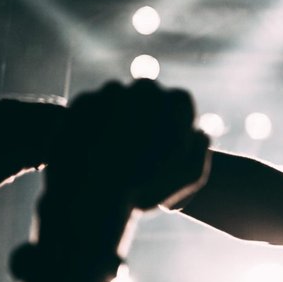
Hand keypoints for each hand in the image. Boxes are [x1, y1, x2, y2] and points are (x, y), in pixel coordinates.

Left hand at [47, 81, 209, 211]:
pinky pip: (91, 107)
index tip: (166, 144)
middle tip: (138, 147)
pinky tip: (92, 148)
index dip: (175, 123)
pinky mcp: (82, 101)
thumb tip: (200, 132)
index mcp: (176, 102)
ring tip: (112, 151)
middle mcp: (145, 88)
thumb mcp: (189, 176)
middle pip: (149, 96)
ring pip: (118, 99)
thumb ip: (200, 149)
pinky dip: (92, 123)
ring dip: (118, 117)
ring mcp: (110, 92)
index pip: (181, 103)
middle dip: (146, 115)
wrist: (89, 193)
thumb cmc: (145, 187)